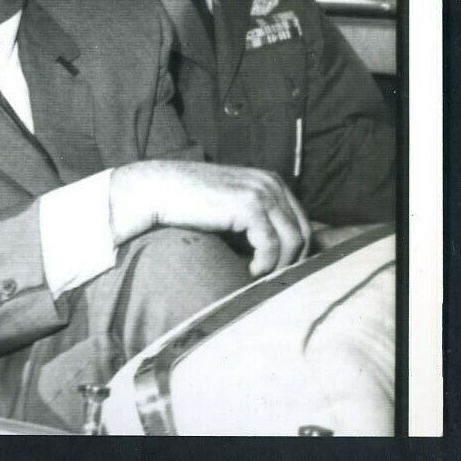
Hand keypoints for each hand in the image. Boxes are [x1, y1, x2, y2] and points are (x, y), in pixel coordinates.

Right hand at [109, 159, 312, 276]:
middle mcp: (270, 182)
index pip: (302, 222)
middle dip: (293, 261)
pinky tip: (250, 270)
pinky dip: (265, 263)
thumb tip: (286, 249)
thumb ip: (258, 216)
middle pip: (302, 232)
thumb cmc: (190, 201)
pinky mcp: (248, 206)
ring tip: (259, 276)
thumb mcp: (232, 203)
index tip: (282, 271)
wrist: (157, 189)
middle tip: (274, 279)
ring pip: (292, 241)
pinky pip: (271, 245)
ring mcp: (261, 192)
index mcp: (270, 180)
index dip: (297, 251)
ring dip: (280, 265)